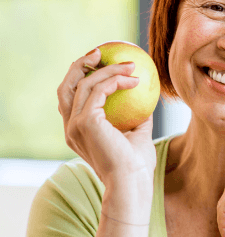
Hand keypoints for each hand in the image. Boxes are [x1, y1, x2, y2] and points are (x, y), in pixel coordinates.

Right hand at [57, 48, 156, 196]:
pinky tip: (134, 80)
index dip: (81, 78)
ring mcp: (75, 125)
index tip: (100, 64)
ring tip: (129, 64)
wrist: (132, 183)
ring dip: (107, 70)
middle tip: (100, 53)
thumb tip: (146, 98)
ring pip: (83, 84)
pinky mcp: (85, 122)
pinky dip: (116, 80)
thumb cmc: (136, 165)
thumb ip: (138, 117)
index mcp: (78, 132)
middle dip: (80, 65)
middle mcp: (71, 128)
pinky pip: (99, 90)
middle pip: (66, 87)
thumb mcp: (138, 135)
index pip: (72, 99)